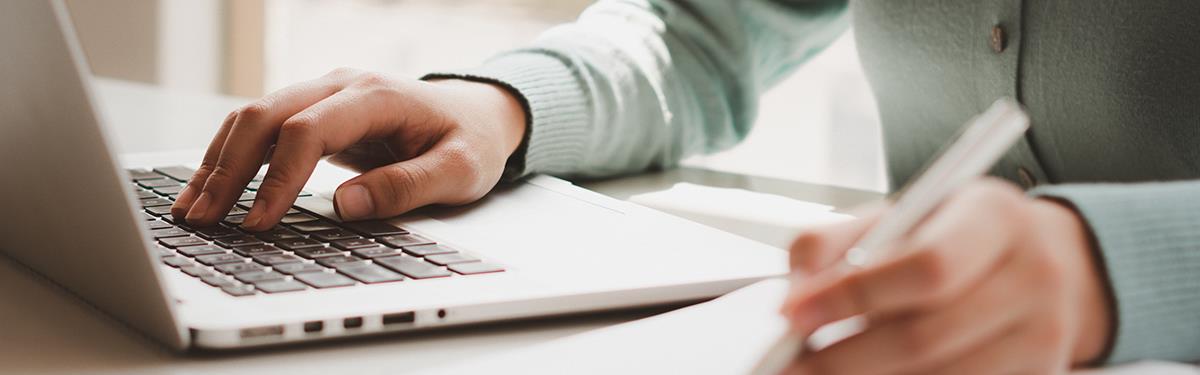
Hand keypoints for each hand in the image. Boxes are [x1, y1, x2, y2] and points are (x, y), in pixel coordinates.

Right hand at [169, 68, 526, 229]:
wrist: (478, 113)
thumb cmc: (470, 141)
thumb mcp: (459, 171)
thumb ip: (407, 186)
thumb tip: (347, 204)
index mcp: (376, 96)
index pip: (309, 130)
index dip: (278, 177)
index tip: (258, 223)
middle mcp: (341, 86)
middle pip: (266, 115)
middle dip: (228, 169)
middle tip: (203, 219)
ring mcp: (324, 94)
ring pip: (253, 118)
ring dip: (219, 162)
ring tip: (191, 210)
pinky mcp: (314, 111)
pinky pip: (262, 129)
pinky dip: (231, 157)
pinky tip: (210, 189)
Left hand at [780, 179, 1112, 373]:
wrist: (1038, 263)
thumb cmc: (950, 236)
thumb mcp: (895, 217)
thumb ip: (833, 242)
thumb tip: (794, 294)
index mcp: (994, 218)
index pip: (926, 265)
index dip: (853, 295)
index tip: (792, 316)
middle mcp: (1034, 277)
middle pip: (926, 336)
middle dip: (842, 359)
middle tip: (787, 366)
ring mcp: (1045, 337)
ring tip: (817, 374)